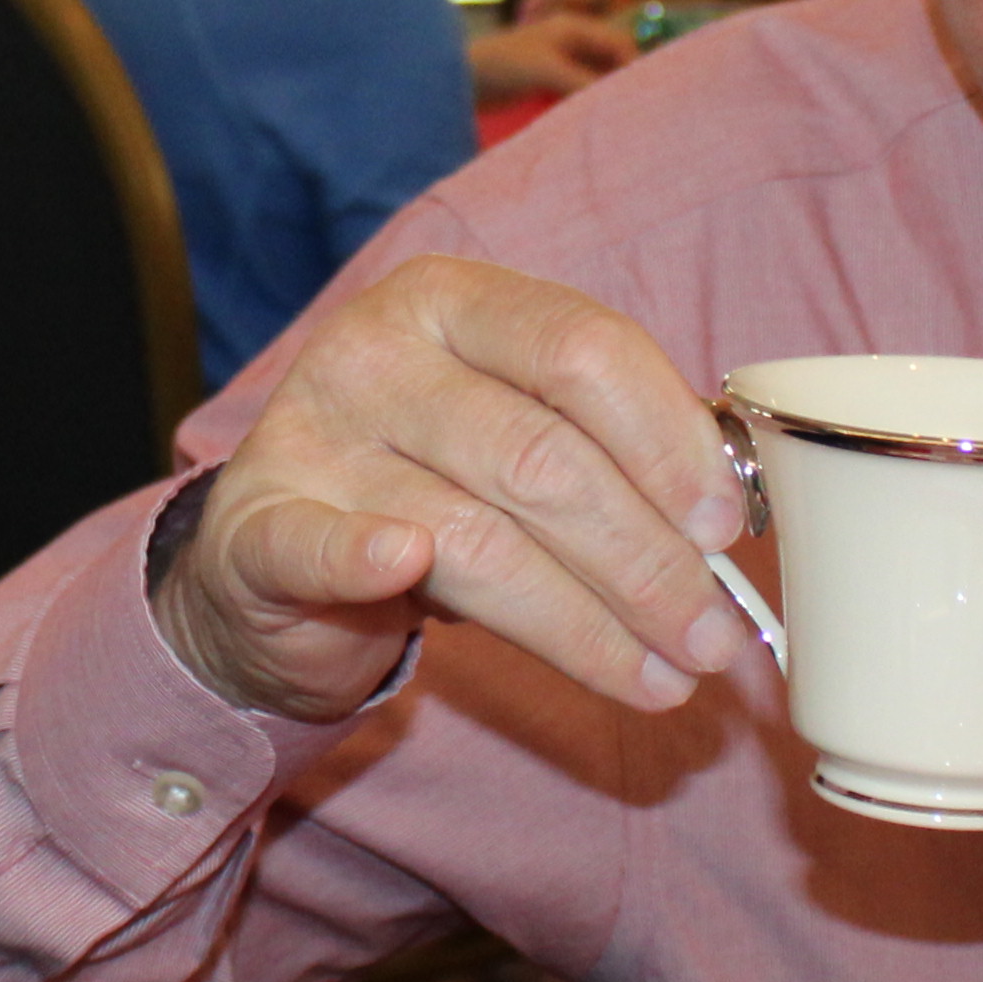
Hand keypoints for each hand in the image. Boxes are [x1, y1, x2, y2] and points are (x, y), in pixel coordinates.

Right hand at [150, 255, 758, 728]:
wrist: (276, 546)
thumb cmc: (433, 483)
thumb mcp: (518, 432)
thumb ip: (606, 445)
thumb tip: (725, 517)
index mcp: (455, 302)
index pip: (580, 349)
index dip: (667, 440)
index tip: (723, 526)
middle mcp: (378, 350)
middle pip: (539, 455)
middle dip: (644, 562)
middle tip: (711, 638)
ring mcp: (311, 432)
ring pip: (470, 535)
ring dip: (583, 625)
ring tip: (662, 679)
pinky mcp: (257, 523)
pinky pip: (320, 545)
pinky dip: (363, 560)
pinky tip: (408, 575)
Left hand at [464, 12, 635, 103]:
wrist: (460, 78)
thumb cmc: (501, 65)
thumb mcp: (548, 71)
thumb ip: (584, 82)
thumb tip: (617, 101)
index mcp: (573, 27)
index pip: (618, 43)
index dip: (633, 66)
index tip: (642, 95)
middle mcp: (570, 40)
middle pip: (610, 60)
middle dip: (622, 81)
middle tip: (636, 109)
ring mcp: (559, 60)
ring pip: (596, 76)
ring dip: (605, 93)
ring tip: (620, 117)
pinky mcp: (547, 80)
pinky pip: (579, 89)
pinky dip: (589, 101)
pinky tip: (596, 119)